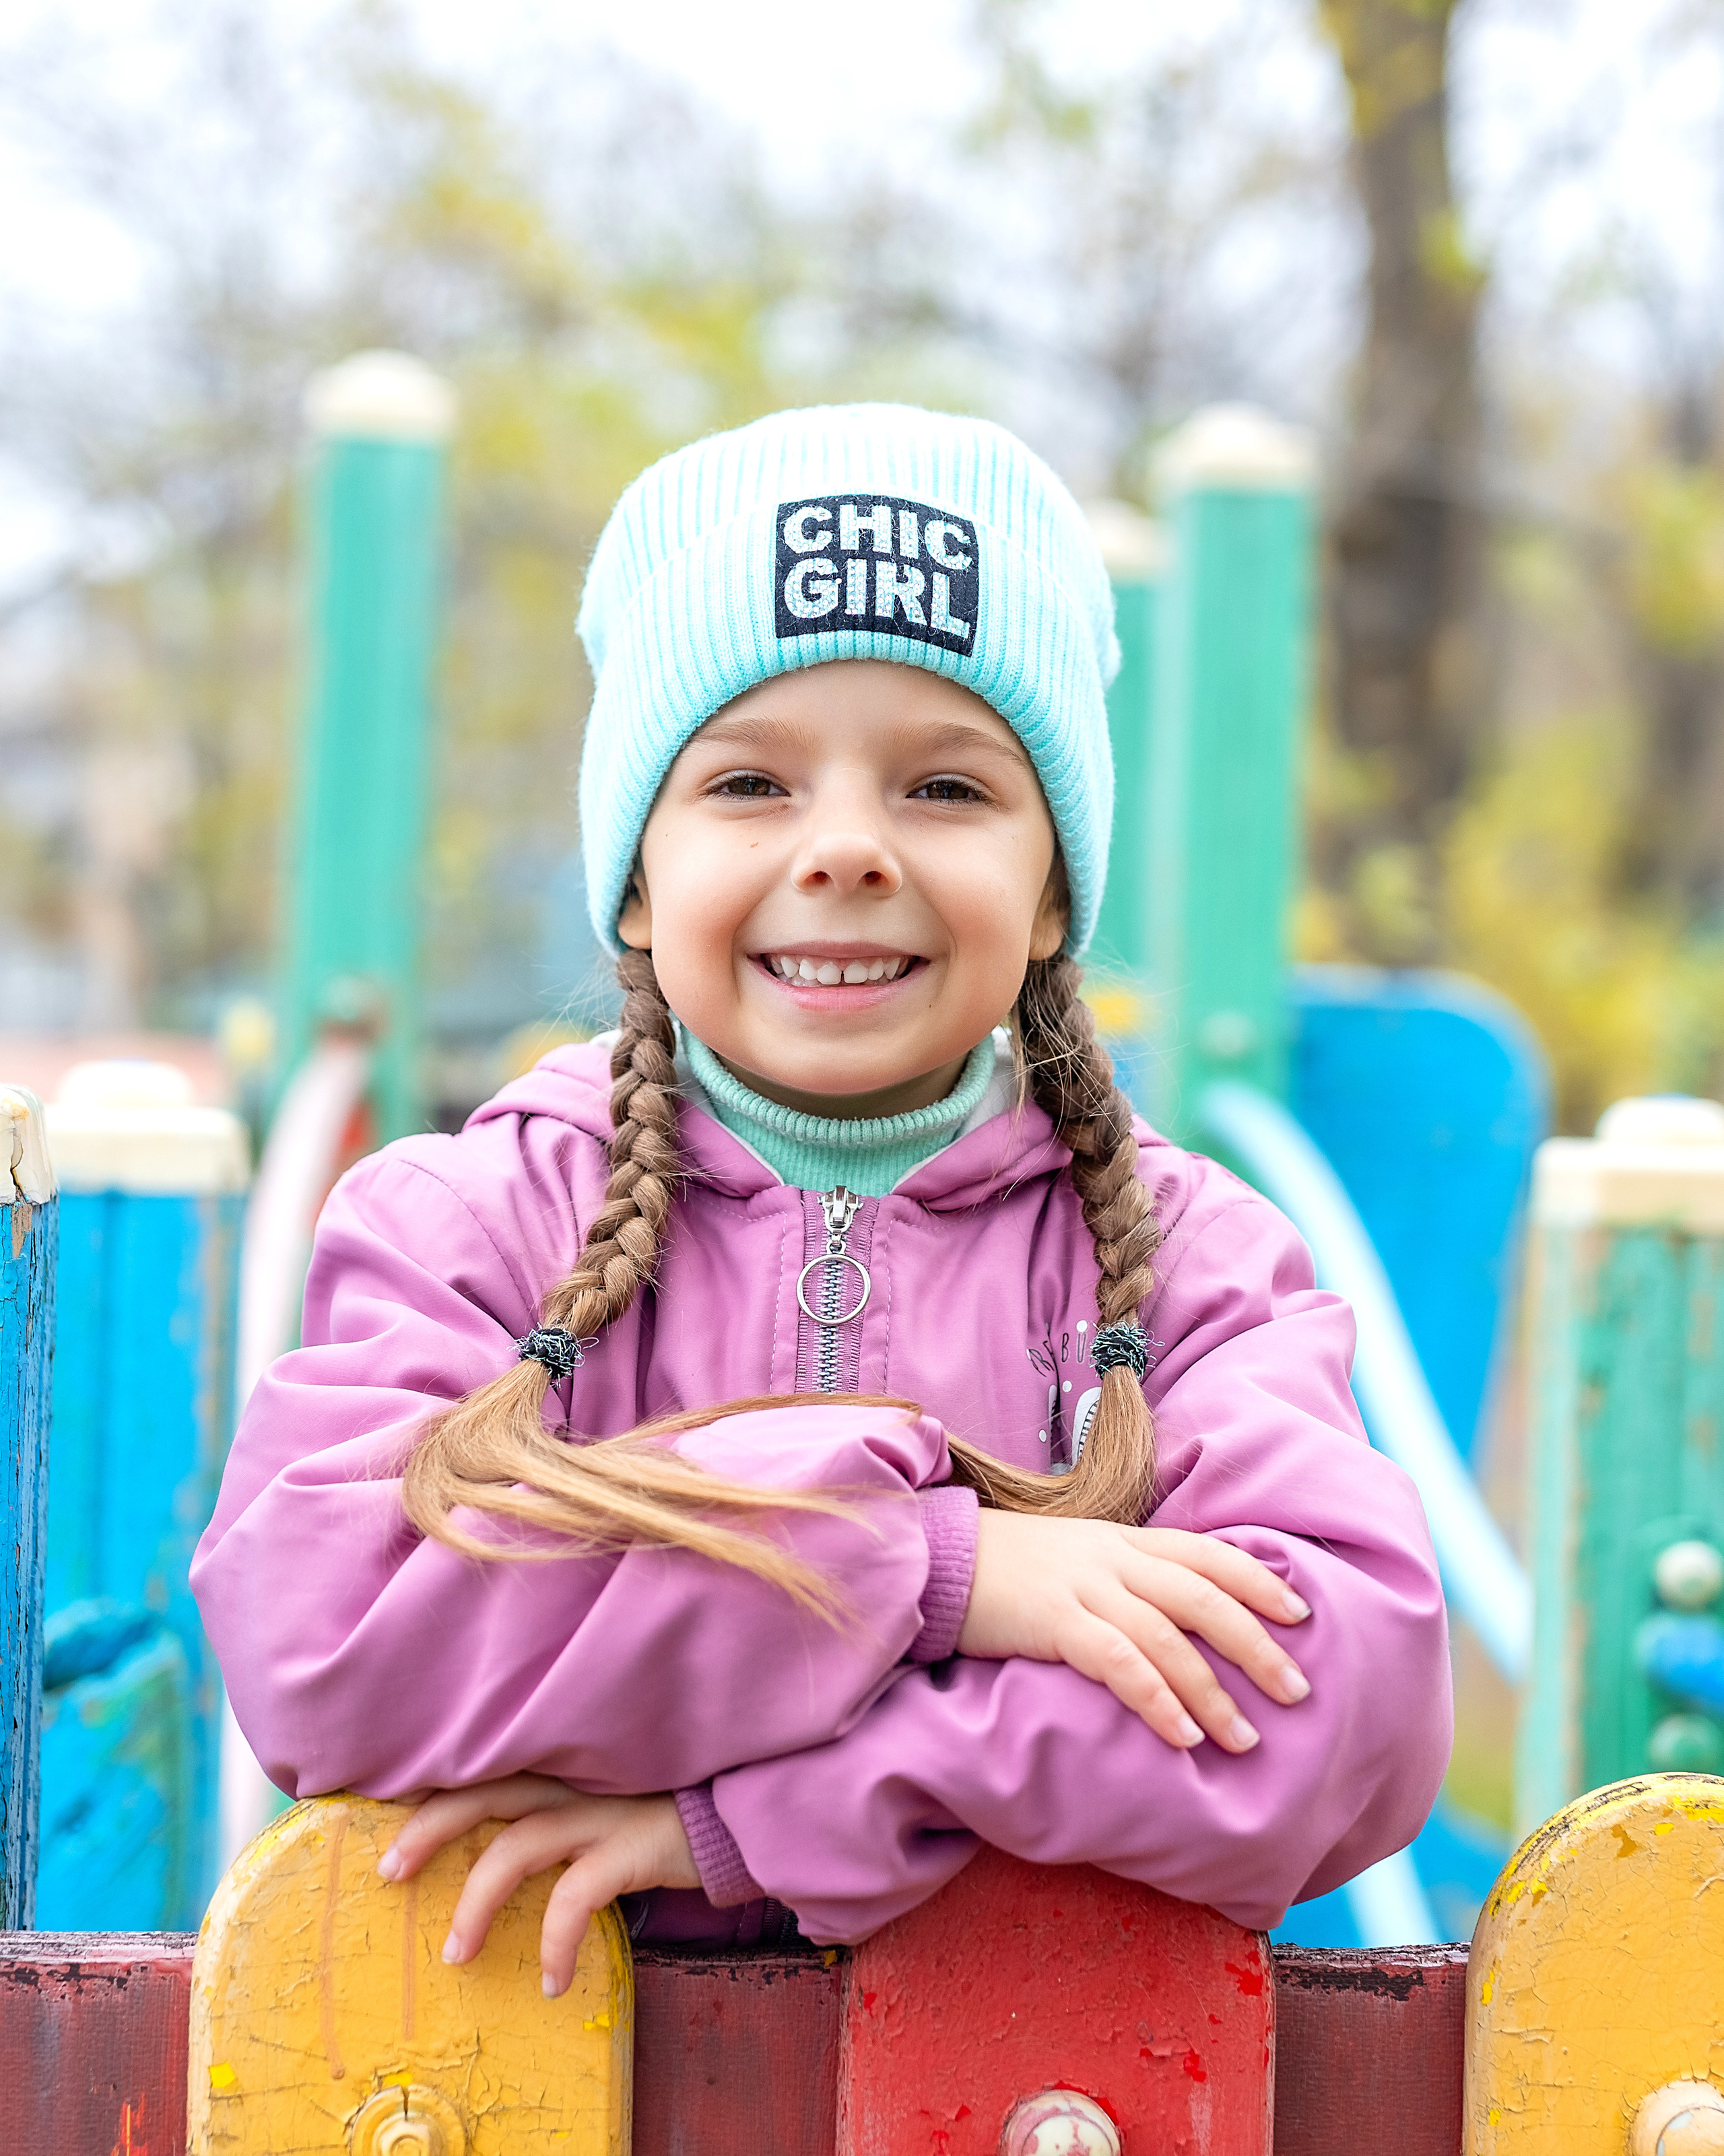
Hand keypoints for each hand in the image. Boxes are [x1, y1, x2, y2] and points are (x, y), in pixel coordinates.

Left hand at [377, 1775, 698, 1996]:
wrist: (740, 1811)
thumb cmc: (664, 1809)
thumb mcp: (603, 1794)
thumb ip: (556, 1803)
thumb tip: (494, 1843)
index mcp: (562, 1762)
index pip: (486, 1763)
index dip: (434, 1788)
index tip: (391, 1819)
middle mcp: (574, 1776)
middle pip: (484, 1790)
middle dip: (430, 1829)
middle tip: (390, 1871)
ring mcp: (601, 1810)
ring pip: (516, 1847)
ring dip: (476, 1904)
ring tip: (455, 1954)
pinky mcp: (632, 1846)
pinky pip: (574, 1898)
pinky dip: (554, 1942)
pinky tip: (551, 1981)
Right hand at [955, 1513, 1311, 1754]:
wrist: (936, 1557)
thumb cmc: (1007, 1569)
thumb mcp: (1073, 1559)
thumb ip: (1122, 1579)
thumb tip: (1173, 1622)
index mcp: (1122, 1541)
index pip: (1206, 1554)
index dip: (1257, 1581)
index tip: (1301, 1614)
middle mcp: (1112, 1558)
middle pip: (1203, 1596)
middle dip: (1256, 1644)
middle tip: (1297, 1691)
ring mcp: (1083, 1586)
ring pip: (1168, 1635)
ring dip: (1212, 1691)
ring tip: (1245, 1740)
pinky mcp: (1052, 1620)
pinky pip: (1118, 1660)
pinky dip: (1157, 1698)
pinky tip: (1183, 1735)